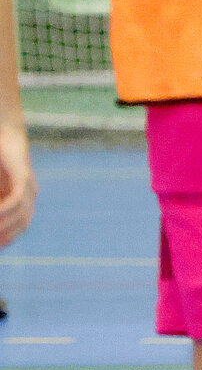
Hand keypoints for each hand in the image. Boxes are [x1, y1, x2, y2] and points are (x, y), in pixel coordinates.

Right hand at [0, 124, 35, 248]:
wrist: (5, 131)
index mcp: (24, 197)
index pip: (20, 225)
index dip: (9, 238)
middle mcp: (30, 192)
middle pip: (22, 223)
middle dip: (6, 236)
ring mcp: (28, 183)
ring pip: (21, 213)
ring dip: (3, 226)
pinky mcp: (22, 174)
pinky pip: (15, 198)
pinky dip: (3, 210)